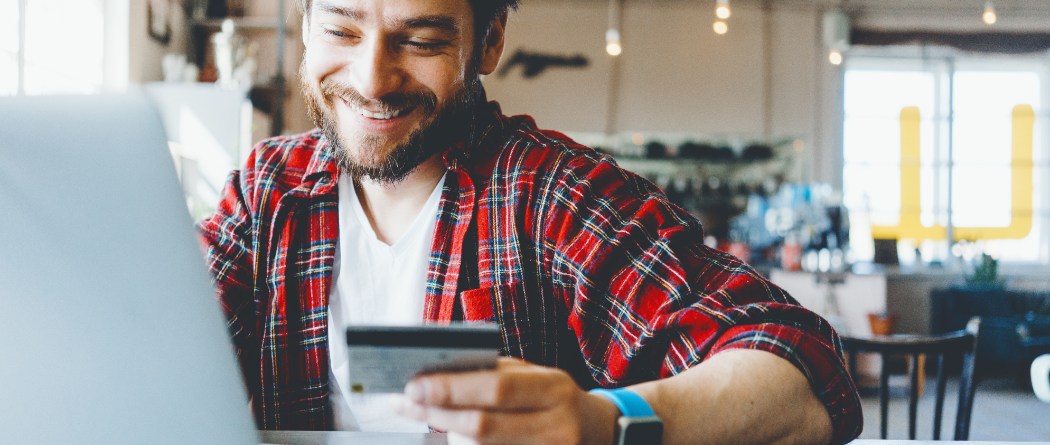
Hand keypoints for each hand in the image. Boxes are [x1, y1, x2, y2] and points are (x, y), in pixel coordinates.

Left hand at [394, 357, 618, 444]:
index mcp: (554, 389)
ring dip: (446, 434)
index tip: (414, 384)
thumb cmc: (556, 398)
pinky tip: (449, 435)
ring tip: (419, 414)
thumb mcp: (536, 376)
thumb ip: (496, 374)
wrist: (599, 434)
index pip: (497, 389)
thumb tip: (440, 372)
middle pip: (484, 426)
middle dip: (438, 413)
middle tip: (406, 401)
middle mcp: (556, 426)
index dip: (452, 389)